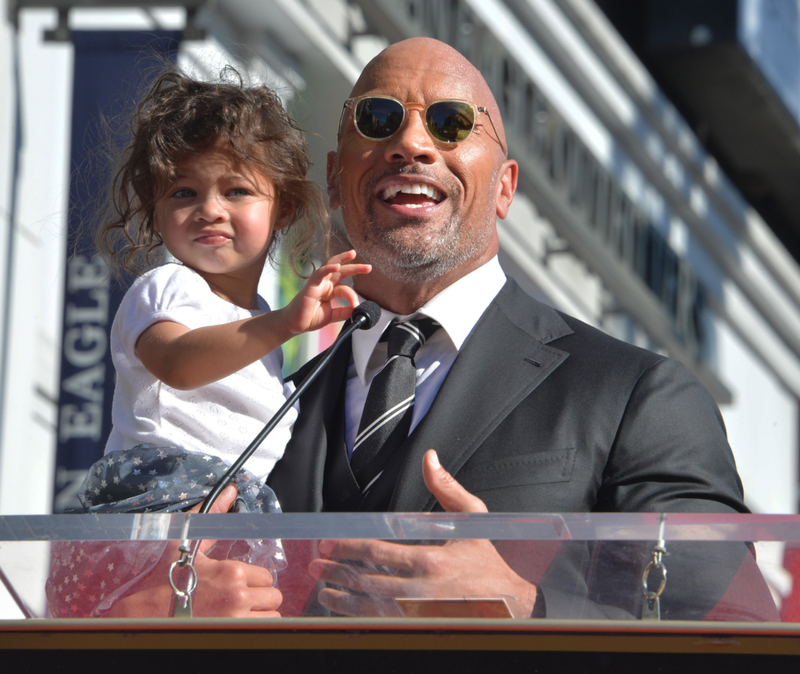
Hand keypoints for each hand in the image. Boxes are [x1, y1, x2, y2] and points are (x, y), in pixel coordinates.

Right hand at [109, 485, 281, 617]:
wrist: (144, 615)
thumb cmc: (164, 579)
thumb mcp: (186, 543)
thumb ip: (213, 516)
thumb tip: (230, 490)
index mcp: (231, 571)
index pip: (267, 576)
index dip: (255, 580)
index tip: (240, 584)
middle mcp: (238, 595)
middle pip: (273, 596)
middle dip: (260, 598)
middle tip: (242, 599)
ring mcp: (236, 619)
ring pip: (272, 616)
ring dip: (260, 614)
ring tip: (240, 613)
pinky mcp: (231, 635)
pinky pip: (264, 630)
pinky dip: (255, 627)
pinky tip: (237, 624)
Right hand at [283, 250, 370, 334]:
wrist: (294, 325)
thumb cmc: (310, 318)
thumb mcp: (331, 316)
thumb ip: (343, 312)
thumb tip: (356, 310)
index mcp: (330, 290)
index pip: (345, 286)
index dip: (353, 295)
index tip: (356, 306)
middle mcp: (325, 284)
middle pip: (342, 271)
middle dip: (355, 267)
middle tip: (369, 267)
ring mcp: (318, 283)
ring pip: (331, 266)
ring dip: (342, 259)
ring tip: (353, 254)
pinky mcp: (310, 286)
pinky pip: (320, 273)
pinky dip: (328, 268)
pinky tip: (337, 266)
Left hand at [308, 450, 537, 618]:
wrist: (513, 605)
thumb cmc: (491, 563)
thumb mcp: (473, 519)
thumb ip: (447, 489)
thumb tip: (430, 459)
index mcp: (430, 560)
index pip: (377, 551)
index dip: (348, 547)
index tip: (330, 543)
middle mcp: (420, 589)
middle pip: (367, 578)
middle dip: (336, 570)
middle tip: (316, 565)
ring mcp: (418, 612)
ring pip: (369, 604)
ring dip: (342, 597)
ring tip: (323, 589)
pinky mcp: (419, 626)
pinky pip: (381, 622)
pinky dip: (359, 616)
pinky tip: (346, 611)